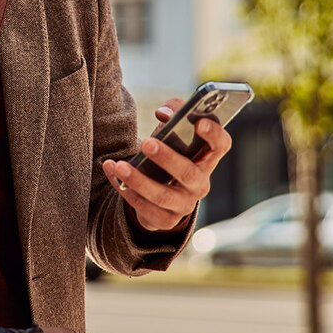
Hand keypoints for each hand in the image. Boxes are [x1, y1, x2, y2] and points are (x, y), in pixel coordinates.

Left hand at [100, 97, 231, 232]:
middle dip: (167, 158)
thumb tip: (164, 113)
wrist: (159, 193)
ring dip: (139, 180)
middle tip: (146, 142)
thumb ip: (174, 114)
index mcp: (207, 158)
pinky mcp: (164, 219)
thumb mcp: (173, 133)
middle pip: (188, 173)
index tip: (199, 122)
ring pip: (162, 195)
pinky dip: (124, 189)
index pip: (221, 145)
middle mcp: (200, 183)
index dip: (214, 134)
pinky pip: (143, 206)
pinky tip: (112, 171)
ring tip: (120, 165)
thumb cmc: (169, 154)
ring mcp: (184, 204)